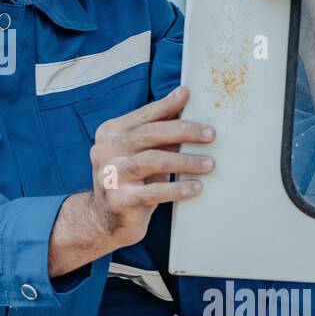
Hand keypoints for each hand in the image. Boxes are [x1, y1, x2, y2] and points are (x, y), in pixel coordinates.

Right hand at [49, 86, 214, 276]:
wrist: (104, 219)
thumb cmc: (131, 179)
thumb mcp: (139, 151)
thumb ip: (157, 129)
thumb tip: (183, 98)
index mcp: (109, 133)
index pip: (142, 116)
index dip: (166, 105)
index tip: (189, 96)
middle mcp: (105, 151)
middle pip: (148, 134)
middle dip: (182, 131)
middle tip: (210, 134)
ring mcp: (109, 176)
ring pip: (152, 161)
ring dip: (185, 161)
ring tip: (210, 164)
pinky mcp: (119, 200)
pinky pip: (153, 192)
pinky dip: (178, 188)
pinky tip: (196, 188)